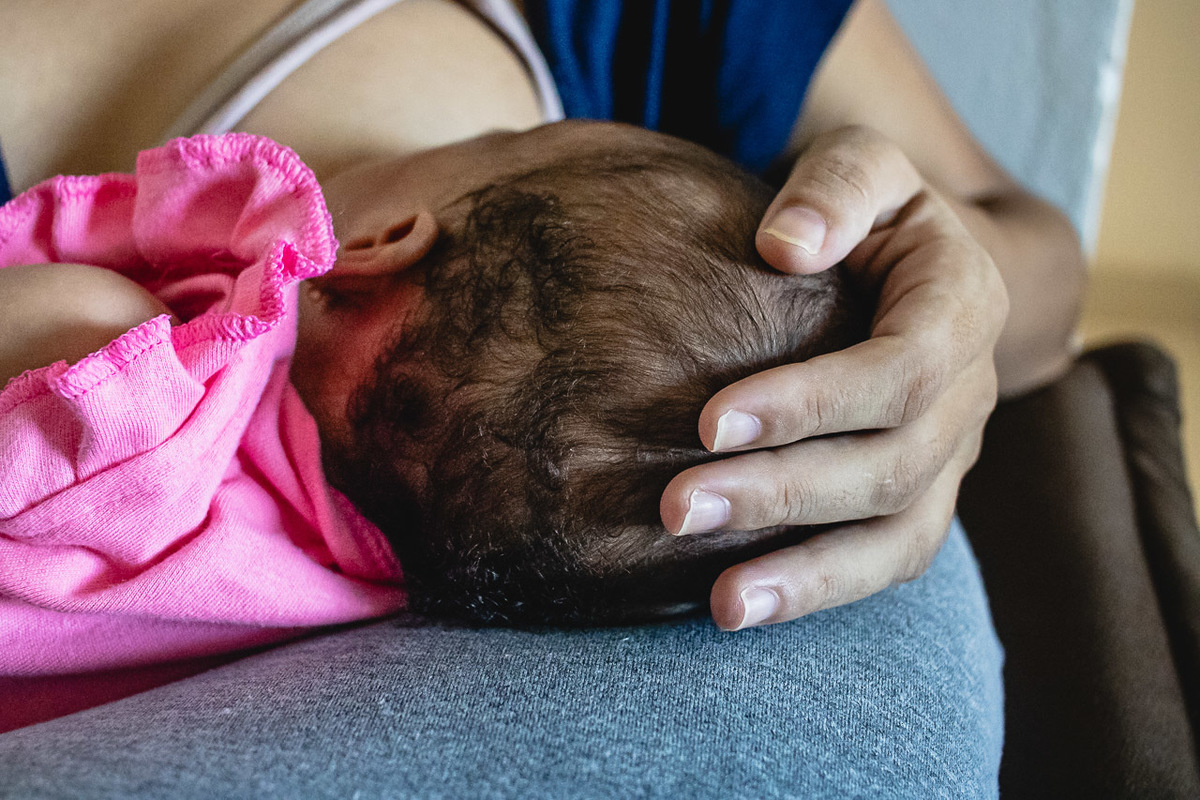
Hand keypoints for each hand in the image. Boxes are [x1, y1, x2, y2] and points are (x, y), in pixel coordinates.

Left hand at [659, 126, 1007, 629]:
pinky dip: (820, 589)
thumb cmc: (868, 208)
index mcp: (962, 305)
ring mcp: (950, 457)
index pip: (901, 367)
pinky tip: (740, 607)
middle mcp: (968, 393)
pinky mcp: (919, 498)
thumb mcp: (862, 163)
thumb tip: (785, 244)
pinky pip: (886, 560)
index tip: (710, 421)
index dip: (813, 401)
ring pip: (899, 534)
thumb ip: (835, 187)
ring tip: (723, 604)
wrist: (915, 263)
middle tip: (676, 509)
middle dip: (784, 492)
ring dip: (810, 573)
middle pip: (892, 464)